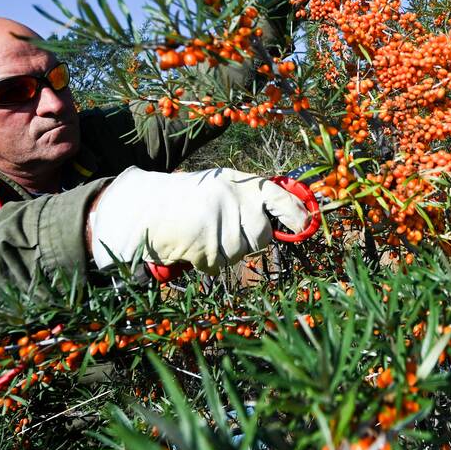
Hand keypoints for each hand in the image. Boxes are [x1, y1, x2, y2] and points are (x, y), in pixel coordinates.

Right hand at [88, 167, 310, 276]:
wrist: (145, 207)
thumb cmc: (188, 198)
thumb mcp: (222, 186)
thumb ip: (251, 199)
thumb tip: (288, 218)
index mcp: (241, 183)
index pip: (281, 198)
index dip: (298, 215)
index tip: (305, 226)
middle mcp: (234, 200)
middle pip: (261, 236)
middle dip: (247, 239)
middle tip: (222, 229)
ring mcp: (220, 223)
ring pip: (239, 254)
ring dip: (223, 251)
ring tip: (201, 233)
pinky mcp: (206, 246)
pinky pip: (217, 266)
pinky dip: (204, 262)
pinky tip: (190, 245)